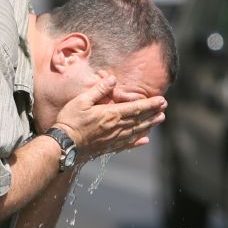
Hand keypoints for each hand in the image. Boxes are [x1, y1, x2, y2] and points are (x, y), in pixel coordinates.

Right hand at [52, 76, 166, 161]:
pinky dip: (137, 142)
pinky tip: (144, 141)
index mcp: (111, 114)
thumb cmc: (70, 121)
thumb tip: (113, 79)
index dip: (150, 104)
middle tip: (164, 108)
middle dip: (153, 113)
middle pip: (139, 120)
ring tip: (159, 120)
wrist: (64, 145)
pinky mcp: (108, 147)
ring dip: (149, 125)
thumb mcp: (81, 100)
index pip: (136, 108)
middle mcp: (116, 128)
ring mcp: (113, 139)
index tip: (162, 100)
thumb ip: (99, 90)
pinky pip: (127, 144)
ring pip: (136, 131)